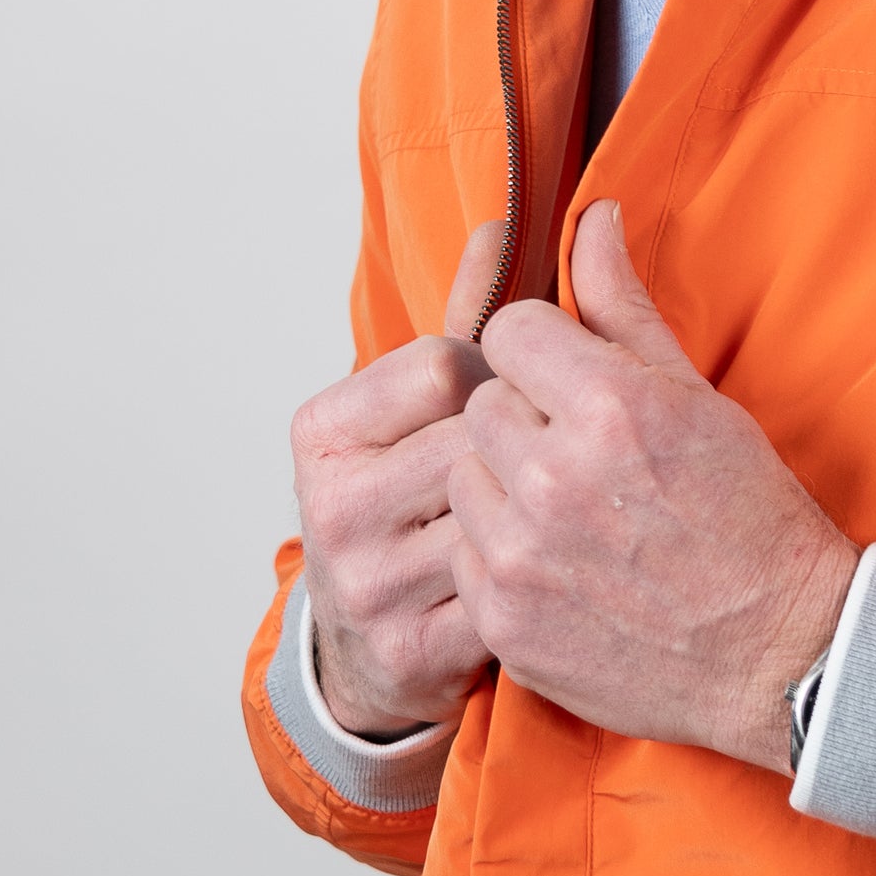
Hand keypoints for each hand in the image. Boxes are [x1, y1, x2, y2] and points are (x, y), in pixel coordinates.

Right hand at [291, 222, 501, 737]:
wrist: (370, 653)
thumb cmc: (413, 500)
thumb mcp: (417, 409)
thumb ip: (470, 317)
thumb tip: (511, 222)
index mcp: (323, 432)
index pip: (442, 365)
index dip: (495, 380)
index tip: (503, 402)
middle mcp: (332, 508)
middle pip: (476, 439)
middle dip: (527, 446)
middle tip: (550, 461)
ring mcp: (370, 584)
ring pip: (502, 514)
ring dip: (545, 512)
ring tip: (553, 512)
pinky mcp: (416, 650)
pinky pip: (515, 588)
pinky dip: (547, 576)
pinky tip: (552, 569)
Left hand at [449, 201, 858, 772]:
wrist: (781, 657)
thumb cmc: (753, 524)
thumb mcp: (699, 400)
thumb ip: (625, 307)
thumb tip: (589, 219)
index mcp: (610, 405)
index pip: (508, 331)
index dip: (543, 354)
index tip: (573, 384)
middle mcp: (555, 476)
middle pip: (480, 403)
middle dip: (524, 421)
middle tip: (585, 460)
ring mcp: (523, 554)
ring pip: (463, 477)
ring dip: (505, 488)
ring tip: (575, 515)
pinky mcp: (505, 619)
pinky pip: (467, 554)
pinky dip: (504, 557)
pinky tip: (566, 567)